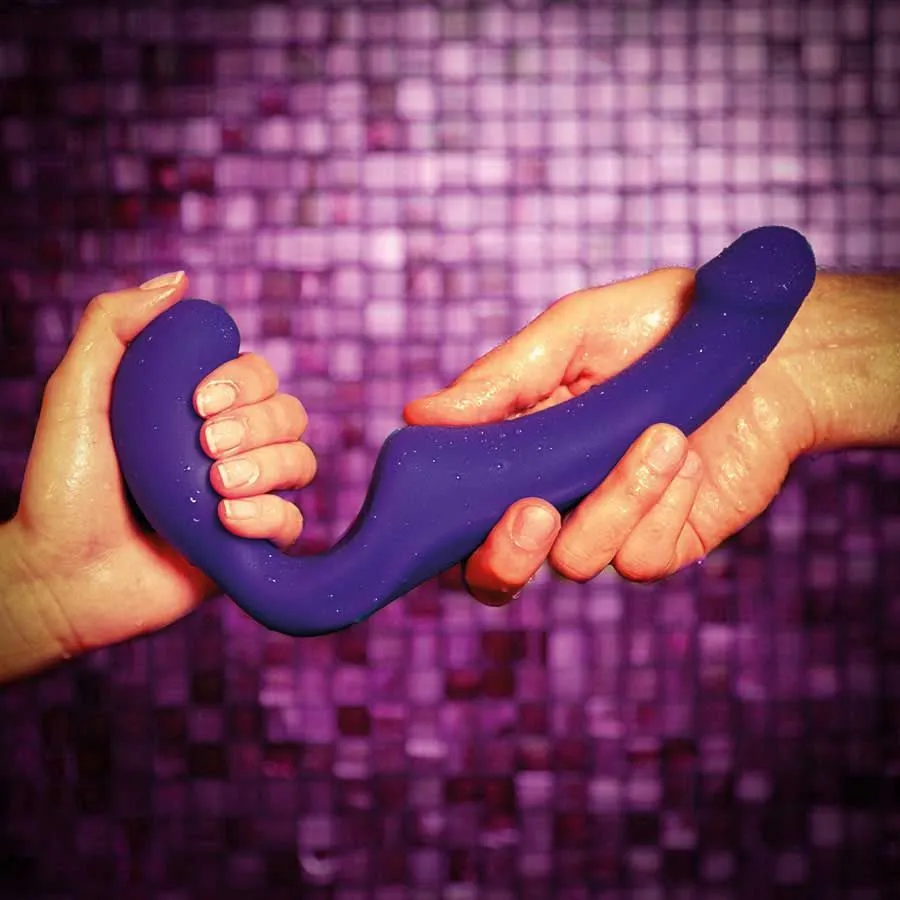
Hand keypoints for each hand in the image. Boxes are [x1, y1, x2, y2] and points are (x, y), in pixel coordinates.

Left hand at [2, 272, 312, 675]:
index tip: (197, 403)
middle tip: (204, 448)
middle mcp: (230, 449)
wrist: (62, 576)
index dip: (245, 382)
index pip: (259, 375)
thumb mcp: (77, 393)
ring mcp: (244, 496)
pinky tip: (227, 522)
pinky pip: (295, 521)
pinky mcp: (253, 546)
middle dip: (257, 425)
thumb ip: (114, 325)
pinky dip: (270, 515)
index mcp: (198, 412)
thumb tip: (180, 280)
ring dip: (268, 467)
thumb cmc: (64, 486)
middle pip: (291, 413)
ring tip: (217, 486)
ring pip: (302, 461)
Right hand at [404, 267, 823, 604]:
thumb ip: (500, 379)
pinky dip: (663, 503)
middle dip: (508, 554)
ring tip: (663, 433)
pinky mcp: (663, 545)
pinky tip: (686, 457)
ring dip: (619, 496)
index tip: (446, 504)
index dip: (437, 534)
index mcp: (514, 455)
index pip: (455, 520)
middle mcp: (552, 502)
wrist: (765, 348)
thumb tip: (417, 416)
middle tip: (537, 507)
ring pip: (576, 560)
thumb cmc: (660, 328)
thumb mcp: (572, 333)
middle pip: (495, 577)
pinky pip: (640, 558)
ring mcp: (607, 528)